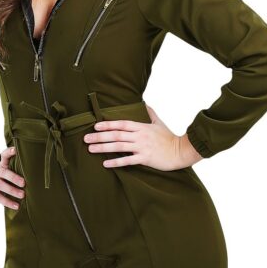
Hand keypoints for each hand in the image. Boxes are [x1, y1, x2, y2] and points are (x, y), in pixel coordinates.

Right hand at [0, 146, 24, 208]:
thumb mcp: (9, 172)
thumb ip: (18, 169)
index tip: (16, 149)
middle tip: (24, 183)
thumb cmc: (4, 180)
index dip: (9, 152)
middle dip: (14, 177)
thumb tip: (36, 170)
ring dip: (12, 190)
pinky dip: (8, 202)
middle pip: (3, 172)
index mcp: (2, 166)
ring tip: (22, 195)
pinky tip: (17, 206)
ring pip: (1, 185)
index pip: (4, 156)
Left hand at [82, 104, 202, 170]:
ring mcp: (142, 147)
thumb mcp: (159, 122)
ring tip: (91, 149)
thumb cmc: (169, 137)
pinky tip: (105, 163)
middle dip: (100, 136)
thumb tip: (144, 104)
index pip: (121, 124)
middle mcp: (140, 136)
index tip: (95, 126)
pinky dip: (116, 162)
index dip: (108, 124)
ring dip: (104, 148)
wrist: (181, 151)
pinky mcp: (145, 158)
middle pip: (116, 135)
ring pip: (119, 146)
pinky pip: (128, 161)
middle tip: (85, 139)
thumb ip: (150, 113)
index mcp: (142, 127)